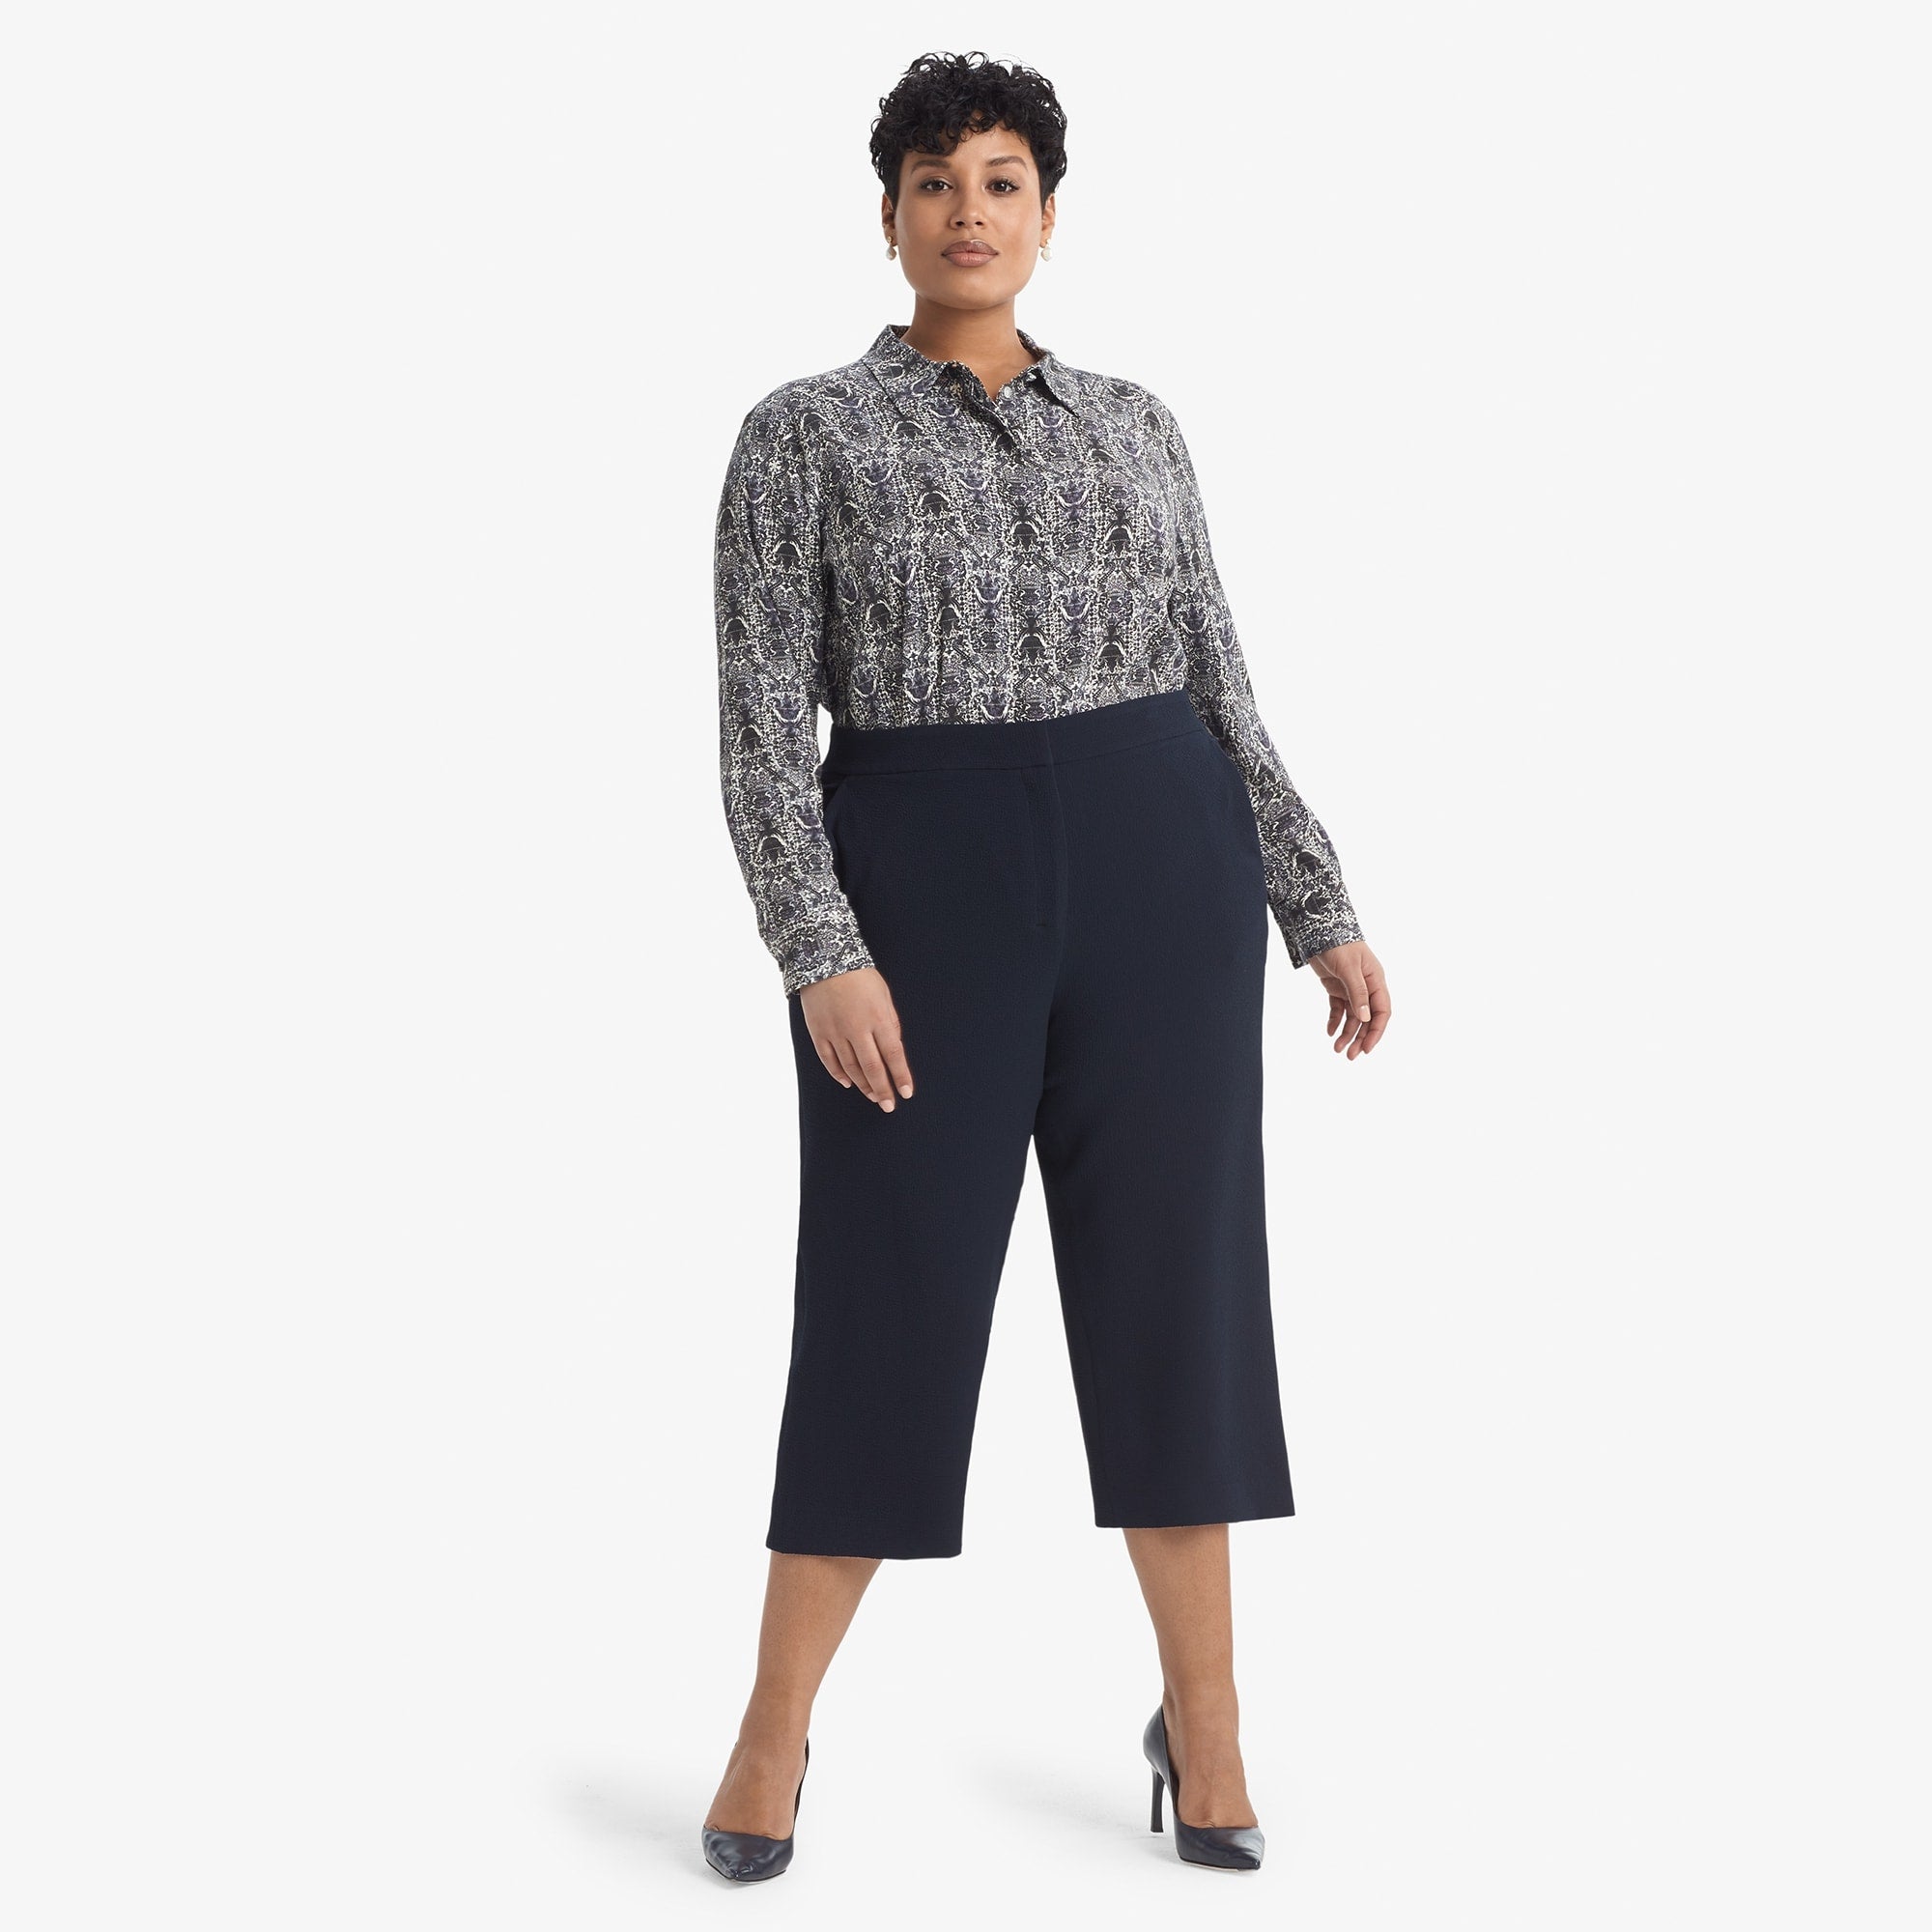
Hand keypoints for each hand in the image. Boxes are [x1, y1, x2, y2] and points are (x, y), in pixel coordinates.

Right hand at [798, 967, 916, 1110]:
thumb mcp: (884, 995)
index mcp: (878, 1019)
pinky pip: (829, 1061)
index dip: (900, 1077)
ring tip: (873, 1096)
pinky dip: (839, 1074)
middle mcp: (857, 1029)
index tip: (906, 1093)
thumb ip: (891, 1022)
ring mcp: (835, 1033)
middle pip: (872, 1068)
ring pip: (851, 1068)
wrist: (824, 960)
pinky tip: (848, 1083)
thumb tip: (895, 1047)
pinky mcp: (819, 1032)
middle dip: (882, 1090)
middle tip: (888, 1106)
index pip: (893, 1055)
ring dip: (863, 1085)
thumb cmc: (860, 976)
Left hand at [1309, 940, 1388, 1059]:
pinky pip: (1338, 1009)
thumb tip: (1365, 1018)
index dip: (1376, 1031)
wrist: (1318, 928)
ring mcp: (1351, 988)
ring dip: (1346, 1034)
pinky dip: (1335, 1021)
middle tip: (1350, 1056)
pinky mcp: (1336, 987)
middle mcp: (1366, 986)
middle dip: (1360, 1038)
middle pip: (1367, 1018)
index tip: (1367, 1048)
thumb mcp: (1349, 968)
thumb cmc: (1338, 944)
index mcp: (1376, 980)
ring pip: (1352, 1017)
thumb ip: (1357, 992)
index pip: (1382, 1011)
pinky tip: (1329, 1033)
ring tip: (1337, 1050)